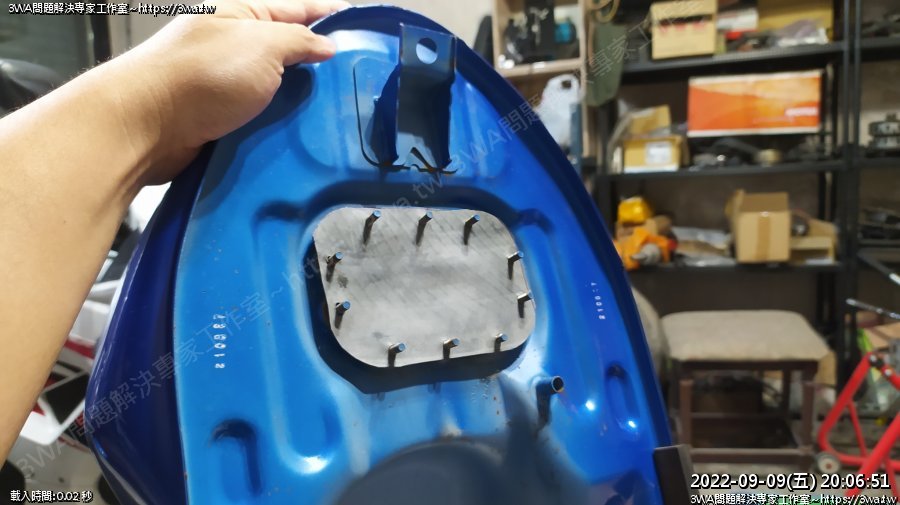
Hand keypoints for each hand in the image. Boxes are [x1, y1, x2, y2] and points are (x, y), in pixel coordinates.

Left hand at [110, 0, 348, 184]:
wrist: (147, 125)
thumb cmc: (204, 74)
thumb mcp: (263, 45)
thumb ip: (300, 41)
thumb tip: (327, 46)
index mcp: (240, 13)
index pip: (295, 8)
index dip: (328, 14)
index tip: (360, 26)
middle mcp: (231, 45)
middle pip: (286, 51)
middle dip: (320, 63)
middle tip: (358, 79)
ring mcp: (224, 82)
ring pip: (275, 88)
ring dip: (302, 100)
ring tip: (339, 111)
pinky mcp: (219, 118)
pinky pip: (260, 117)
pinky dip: (280, 124)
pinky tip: (305, 134)